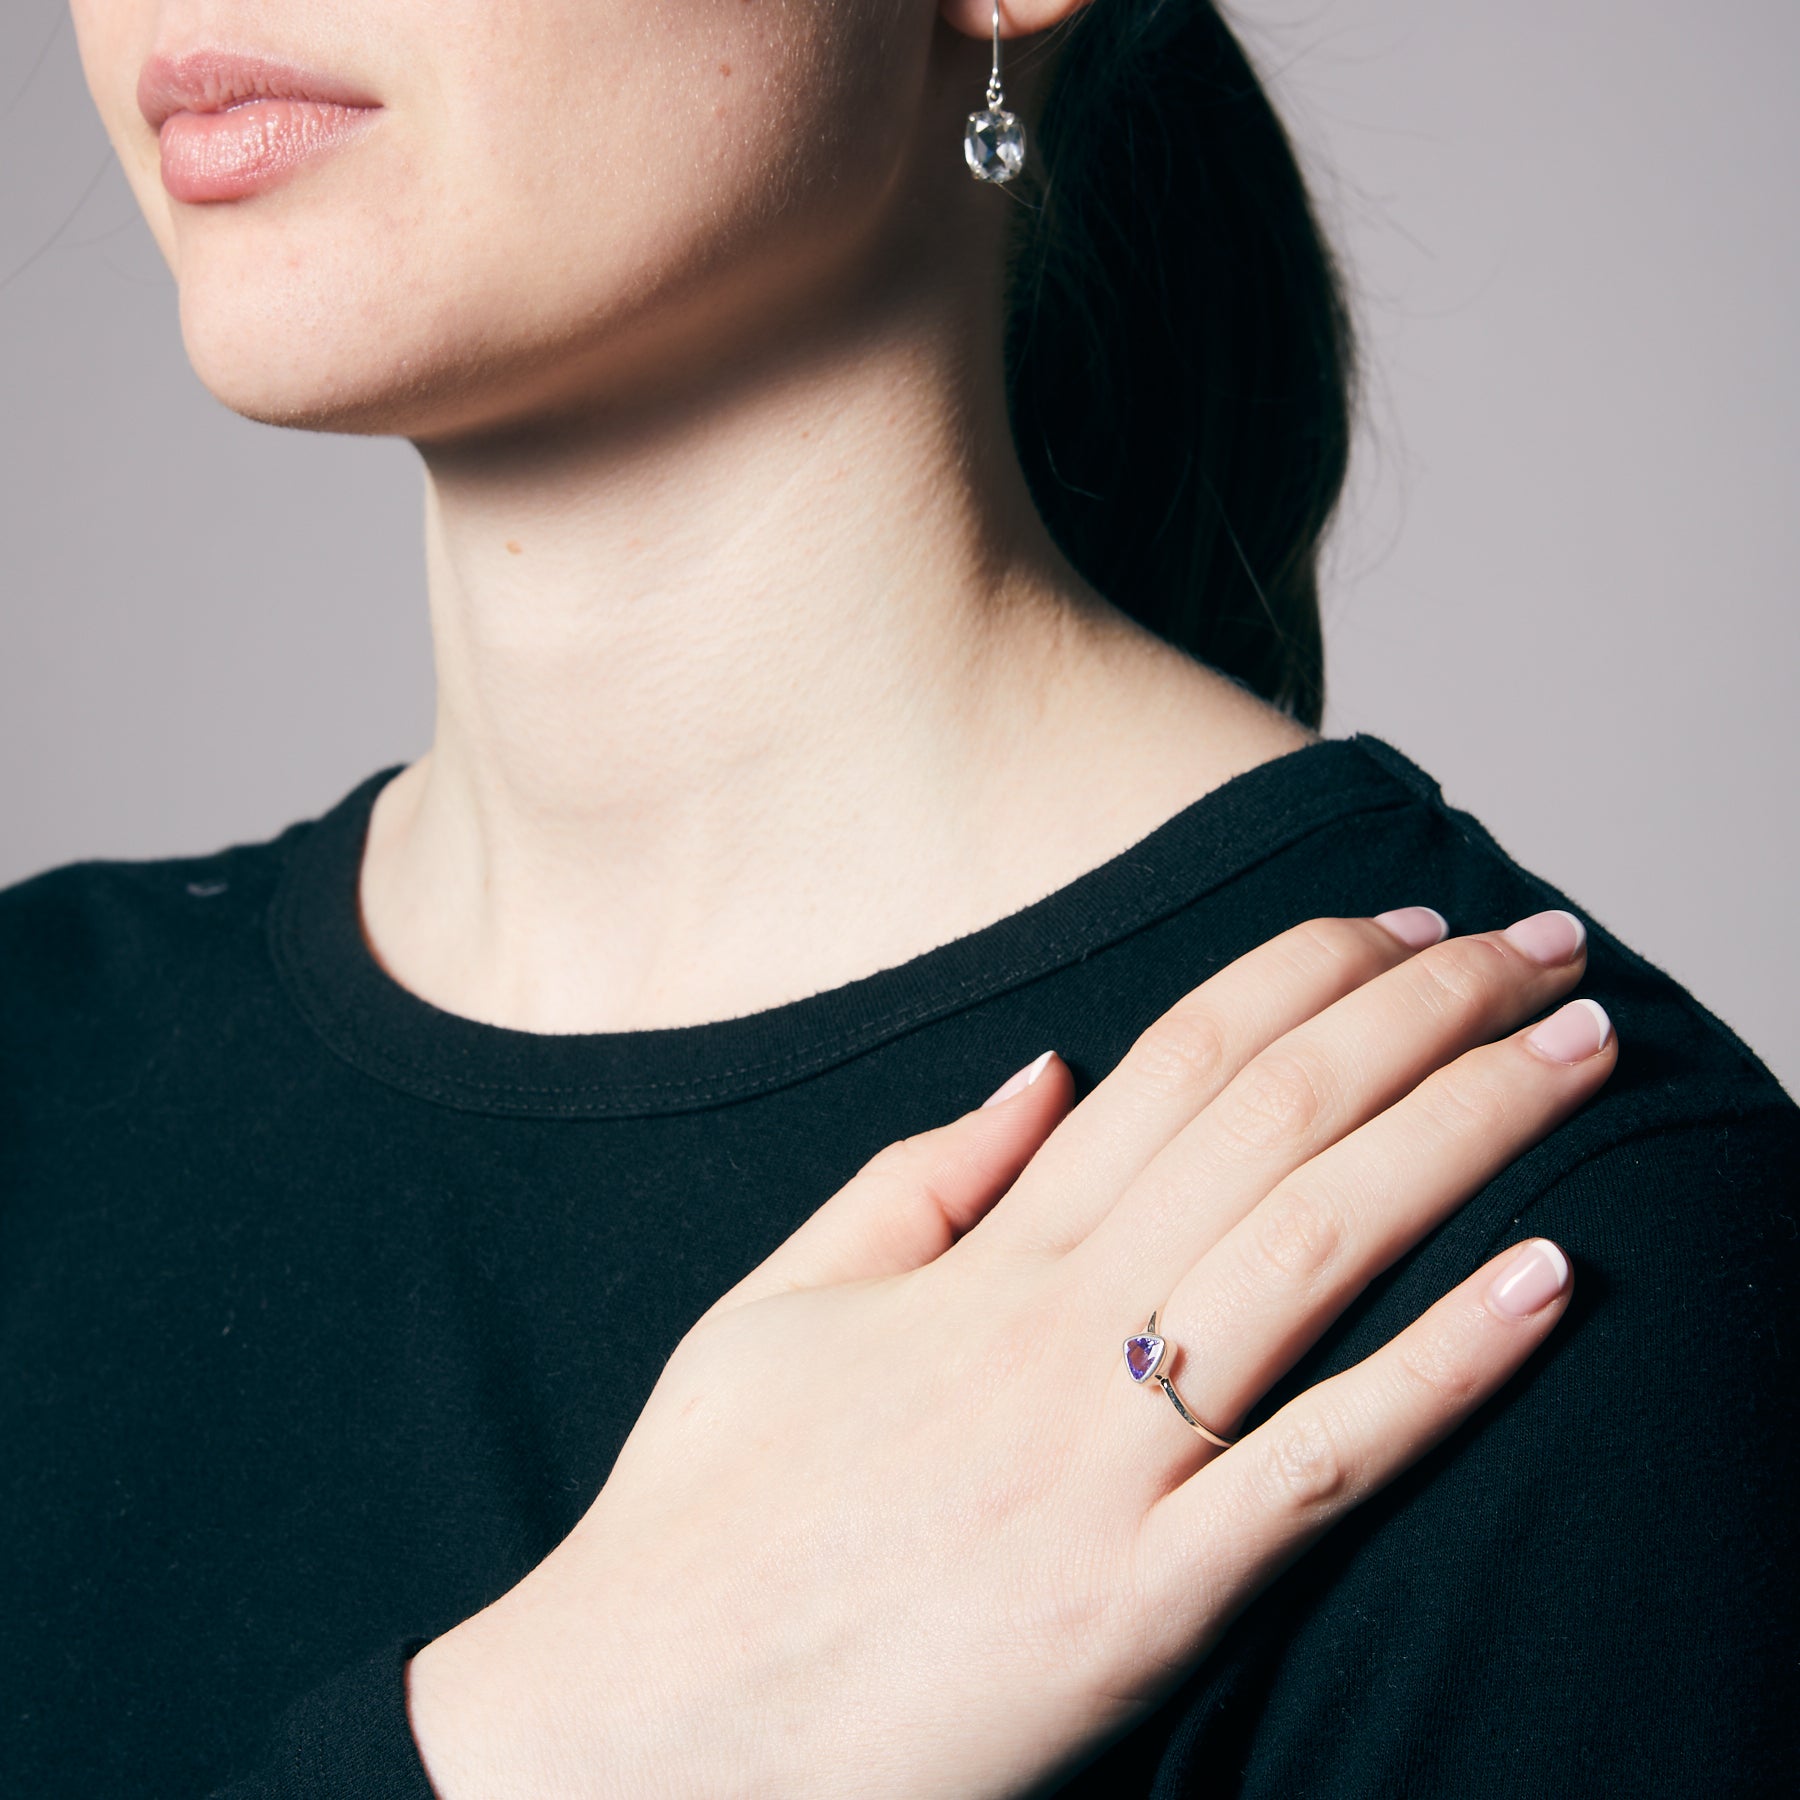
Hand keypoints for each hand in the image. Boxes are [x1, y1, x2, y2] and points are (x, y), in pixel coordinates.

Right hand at [408, 906, 1611, 1797]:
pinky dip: (1446, 1366)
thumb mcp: (786, 1302)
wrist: (640, 1730)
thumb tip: (1045, 1073)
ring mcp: (1105, 1465)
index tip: (1406, 925)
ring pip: (1321, 1247)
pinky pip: (1319, 1464)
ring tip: (1585, 1051)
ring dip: (1471, 1130)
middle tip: (1543, 945)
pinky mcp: (1142, 1608)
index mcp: (981, 1257)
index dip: (1307, 970)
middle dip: (1430, 1013)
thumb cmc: (706, 1511)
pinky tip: (1551, 1278)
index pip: (1179, 1060)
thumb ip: (919, 1176)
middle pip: (1279, 1119)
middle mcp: (1059, 1332)